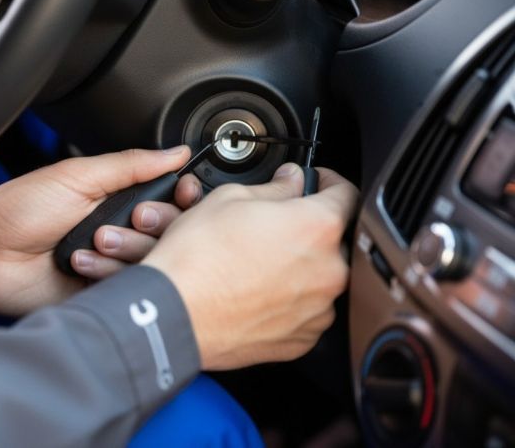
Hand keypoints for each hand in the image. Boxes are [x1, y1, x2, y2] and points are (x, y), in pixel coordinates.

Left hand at [0, 147, 202, 314]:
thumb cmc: (20, 211)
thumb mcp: (78, 177)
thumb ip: (131, 165)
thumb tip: (177, 152)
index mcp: (118, 198)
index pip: (170, 199)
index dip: (182, 197)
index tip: (182, 194)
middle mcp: (122, 230)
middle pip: (171, 231)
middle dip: (153, 222)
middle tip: (131, 217)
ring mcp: (114, 262)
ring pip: (154, 260)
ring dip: (125, 248)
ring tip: (92, 242)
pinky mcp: (105, 291)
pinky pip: (130, 286)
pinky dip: (108, 273)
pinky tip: (80, 265)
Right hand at [142, 163, 358, 370]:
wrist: (174, 313)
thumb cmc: (196, 259)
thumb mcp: (229, 199)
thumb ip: (274, 187)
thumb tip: (290, 181)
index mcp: (317, 227)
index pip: (347, 194)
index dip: (329, 182)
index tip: (317, 184)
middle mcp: (328, 271)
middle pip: (331, 239)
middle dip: (305, 229)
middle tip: (270, 228)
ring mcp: (317, 309)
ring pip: (318, 277)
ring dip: (297, 267)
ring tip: (256, 263)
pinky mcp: (302, 339)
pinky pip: (305, 311)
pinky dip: (287, 300)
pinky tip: (255, 291)